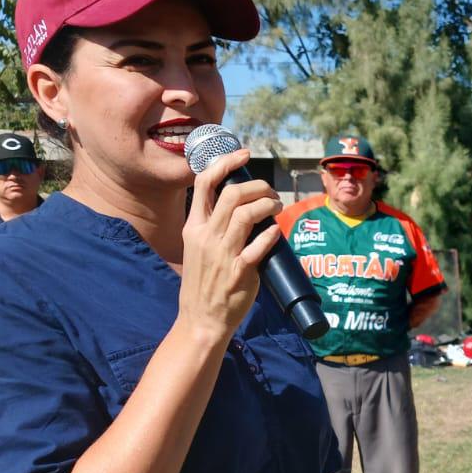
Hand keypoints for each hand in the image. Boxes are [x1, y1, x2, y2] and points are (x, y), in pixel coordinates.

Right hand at [177, 148, 281, 345]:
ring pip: (246, 214)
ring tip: (276, 207)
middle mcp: (206, 236)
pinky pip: (258, 246)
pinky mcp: (239, 271)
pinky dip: (271, 234)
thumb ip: (213, 226)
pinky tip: (277, 231)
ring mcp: (222, 253)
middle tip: (270, 192)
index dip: (224, 163)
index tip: (244, 154)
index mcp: (193, 227)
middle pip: (231, 194)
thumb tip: (241, 206)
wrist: (201, 318)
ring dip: (267, 205)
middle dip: (257, 186)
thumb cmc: (204, 281)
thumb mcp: (198, 247)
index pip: (203, 183)